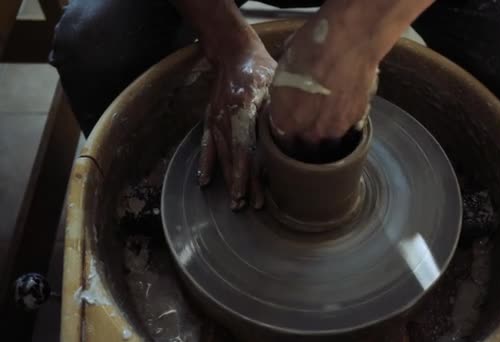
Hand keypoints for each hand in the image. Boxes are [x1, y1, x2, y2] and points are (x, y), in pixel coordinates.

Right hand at [198, 45, 275, 209]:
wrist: (234, 52)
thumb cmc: (261, 68)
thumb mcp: (275, 84)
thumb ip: (278, 111)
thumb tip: (292, 140)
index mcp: (243, 108)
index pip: (244, 148)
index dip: (247, 173)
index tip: (251, 194)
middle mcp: (226, 117)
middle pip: (234, 157)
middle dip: (241, 184)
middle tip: (247, 206)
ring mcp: (215, 118)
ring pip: (222, 155)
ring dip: (227, 179)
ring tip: (234, 202)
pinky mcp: (210, 118)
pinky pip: (206, 145)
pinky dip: (206, 163)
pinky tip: (204, 180)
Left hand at [268, 17, 379, 152]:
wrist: (350, 41)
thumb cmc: (311, 47)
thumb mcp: (284, 66)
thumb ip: (284, 89)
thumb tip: (288, 88)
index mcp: (285, 120)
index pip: (282, 139)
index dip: (286, 130)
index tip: (289, 122)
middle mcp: (309, 132)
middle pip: (305, 146)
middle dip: (305, 136)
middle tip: (308, 118)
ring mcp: (335, 129)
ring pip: (328, 141)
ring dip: (325, 131)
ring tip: (327, 114)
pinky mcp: (356, 121)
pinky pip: (347, 128)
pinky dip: (344, 120)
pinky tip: (343, 104)